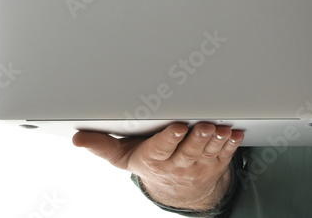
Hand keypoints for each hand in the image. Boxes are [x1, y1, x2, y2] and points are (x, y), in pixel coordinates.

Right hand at [73, 122, 243, 211]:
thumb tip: (77, 138)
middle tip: (204, 125)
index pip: (162, 149)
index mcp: (153, 160)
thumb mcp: (122, 156)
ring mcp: (197, 166)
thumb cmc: (147, 162)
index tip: (178, 127)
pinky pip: (224, 155)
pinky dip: (230, 144)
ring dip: (216, 140)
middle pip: (188, 151)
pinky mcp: (214, 164)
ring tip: (220, 128)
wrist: (173, 187)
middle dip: (197, 137)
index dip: (171, 139)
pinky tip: (234, 134)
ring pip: (208, 152)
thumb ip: (102, 145)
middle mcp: (176, 165)